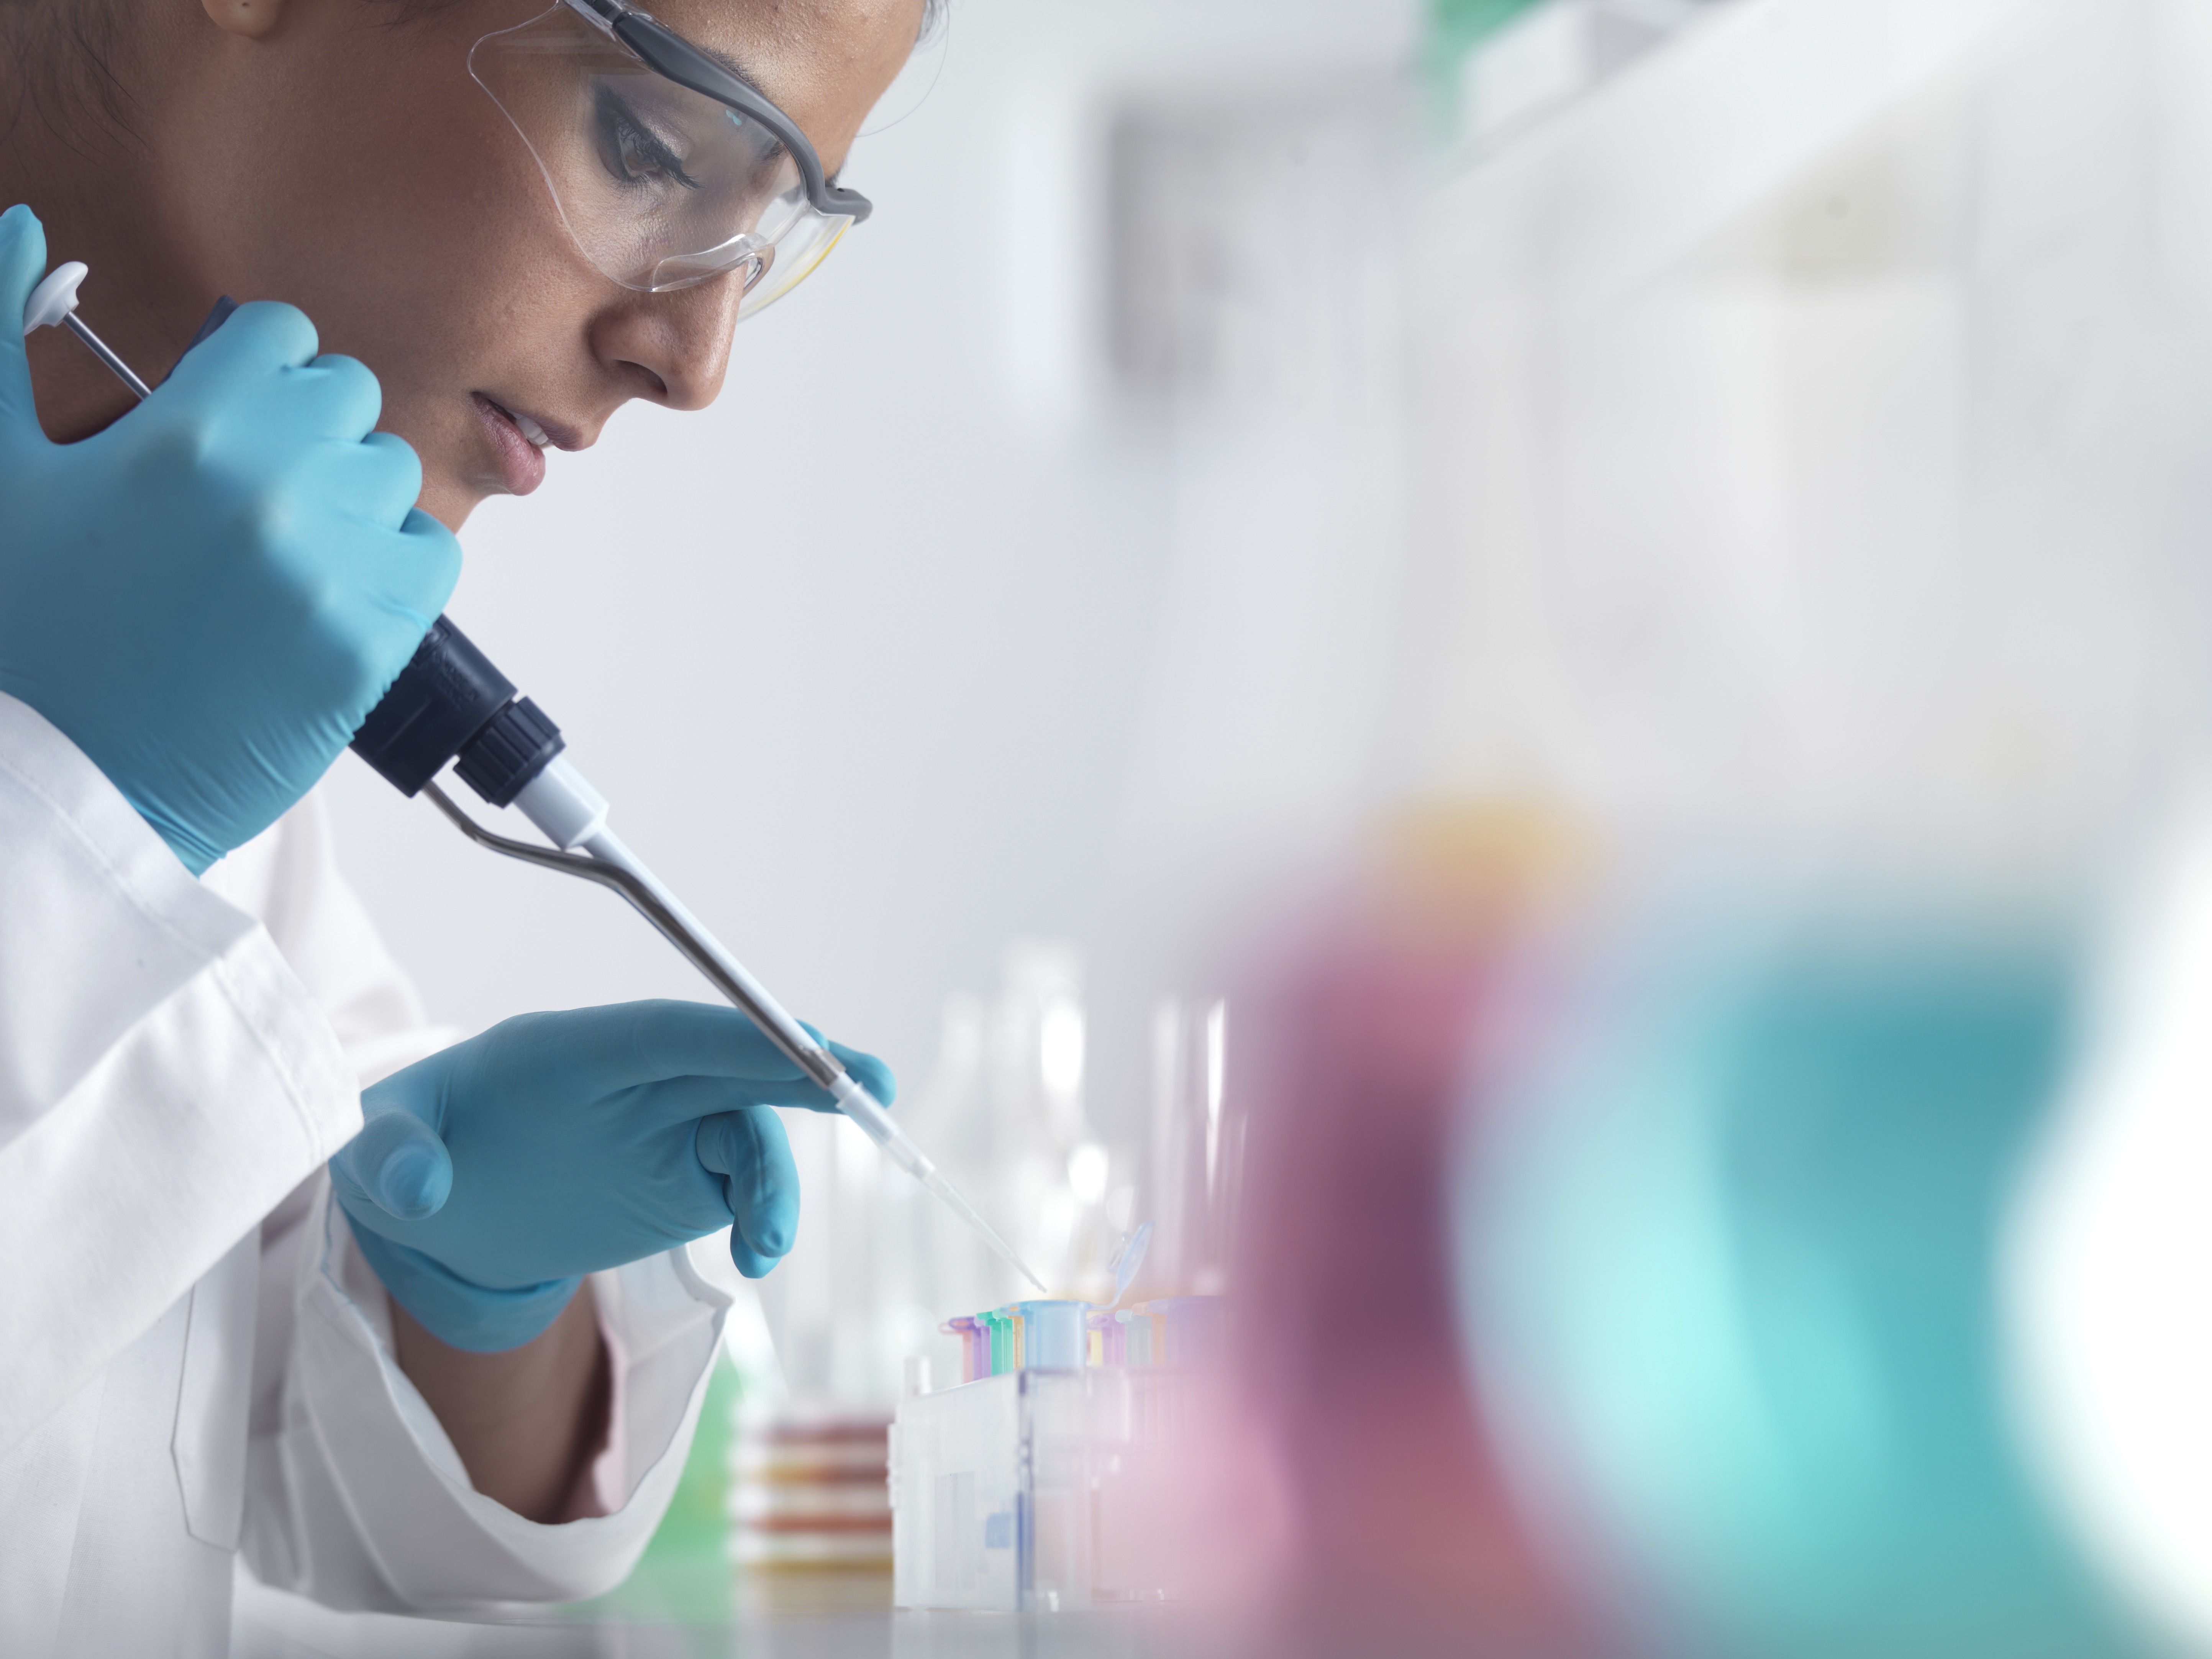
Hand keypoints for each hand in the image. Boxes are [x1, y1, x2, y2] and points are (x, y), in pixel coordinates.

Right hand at [0, 204, 457, 872]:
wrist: (58, 781)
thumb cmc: (30, 634)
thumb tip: (23, 228)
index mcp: (183, 436)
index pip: (283, 337)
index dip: (256, 372)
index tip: (230, 415)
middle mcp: (271, 491)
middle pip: (347, 399)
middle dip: (303, 431)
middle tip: (244, 495)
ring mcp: (330, 571)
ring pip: (390, 475)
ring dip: (346, 499)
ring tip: (273, 551)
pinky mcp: (370, 644)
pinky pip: (428, 559)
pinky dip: (390, 567)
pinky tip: (322, 595)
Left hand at [331, 1000, 896, 1351]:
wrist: (442, 1214)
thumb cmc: (409, 1149)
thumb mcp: (371, 1146)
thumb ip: (388, 1155)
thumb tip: (420, 1187)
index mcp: (566, 1050)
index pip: (661, 1031)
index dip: (732, 1033)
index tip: (796, 1045)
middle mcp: (633, 1078)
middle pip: (730, 1058)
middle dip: (803, 1064)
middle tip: (874, 1083)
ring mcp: (668, 1124)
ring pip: (750, 1126)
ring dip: (779, 1175)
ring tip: (766, 1244)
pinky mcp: (686, 1176)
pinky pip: (745, 1183)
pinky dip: (765, 1212)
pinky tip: (755, 1255)